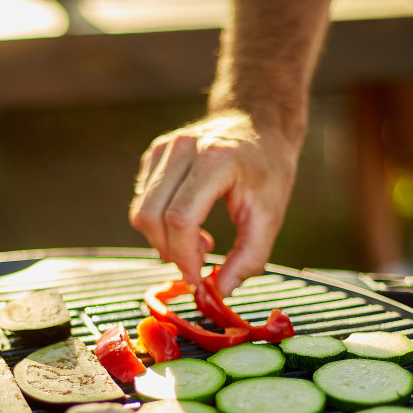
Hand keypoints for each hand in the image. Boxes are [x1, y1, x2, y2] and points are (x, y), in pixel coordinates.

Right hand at [129, 110, 301, 296]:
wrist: (260, 120)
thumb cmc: (268, 168)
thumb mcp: (271, 216)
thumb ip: (248, 259)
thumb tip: (217, 293)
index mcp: (217, 160)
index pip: (181, 218)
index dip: (184, 256)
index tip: (197, 277)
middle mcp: (184, 148)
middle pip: (151, 216)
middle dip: (169, 251)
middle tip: (195, 264)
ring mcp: (166, 147)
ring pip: (142, 210)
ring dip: (163, 239)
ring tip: (196, 241)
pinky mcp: (155, 152)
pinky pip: (144, 199)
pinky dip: (160, 222)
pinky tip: (188, 222)